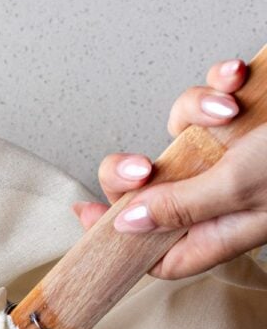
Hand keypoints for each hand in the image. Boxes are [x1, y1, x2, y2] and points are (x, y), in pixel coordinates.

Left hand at [72, 58, 266, 277]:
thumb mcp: (238, 187)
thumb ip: (182, 206)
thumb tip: (124, 224)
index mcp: (215, 231)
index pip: (151, 249)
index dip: (114, 237)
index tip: (83, 216)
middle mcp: (218, 196)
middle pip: (149, 191)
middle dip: (137, 172)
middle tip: (141, 167)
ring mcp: (230, 155)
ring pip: (177, 133)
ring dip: (194, 111)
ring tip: (228, 107)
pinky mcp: (244, 117)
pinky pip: (211, 97)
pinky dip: (221, 82)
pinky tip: (239, 78)